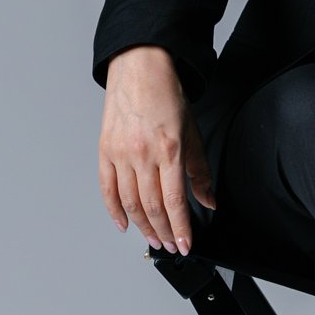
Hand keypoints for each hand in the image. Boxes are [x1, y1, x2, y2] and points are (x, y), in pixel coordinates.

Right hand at [98, 46, 216, 253]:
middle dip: (162, 232)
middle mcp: (143, 154)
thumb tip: (209, 201)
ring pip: (130, 202)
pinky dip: (114, 210)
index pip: (174, 201)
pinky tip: (124, 224)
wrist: (139, 68)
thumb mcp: (192, 133)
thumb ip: (200, 172)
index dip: (180, 228)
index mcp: (169, 150)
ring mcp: (121, 154)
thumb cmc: (166, 96)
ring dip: (142, 226)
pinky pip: (107, 188)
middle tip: (169, 245)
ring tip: (153, 239)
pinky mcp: (105, 151)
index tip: (184, 244)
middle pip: (151, 207)